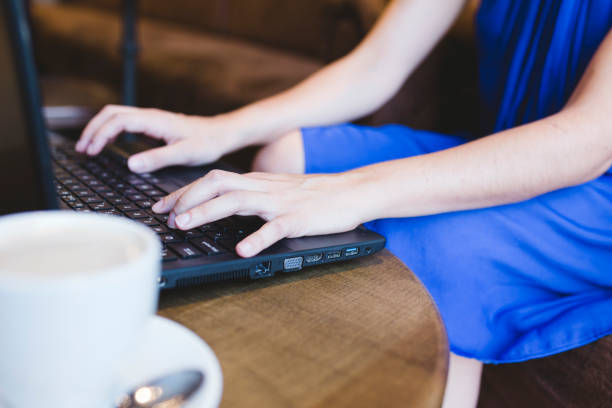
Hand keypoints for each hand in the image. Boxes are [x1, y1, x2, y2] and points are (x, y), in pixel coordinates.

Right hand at [75, 105, 240, 172]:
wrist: (221, 134)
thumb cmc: (207, 143)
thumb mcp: (184, 154)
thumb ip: (158, 158)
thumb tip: (131, 164)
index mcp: (155, 120)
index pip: (118, 120)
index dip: (100, 133)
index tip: (91, 150)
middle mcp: (150, 116)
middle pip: (111, 113)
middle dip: (93, 129)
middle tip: (82, 149)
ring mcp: (151, 118)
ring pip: (116, 115)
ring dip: (99, 127)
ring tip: (88, 146)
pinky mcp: (154, 124)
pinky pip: (125, 121)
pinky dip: (110, 129)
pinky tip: (108, 143)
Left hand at [151, 169, 369, 256]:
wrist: (353, 190)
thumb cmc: (316, 195)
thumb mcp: (278, 191)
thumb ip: (253, 197)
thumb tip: (224, 208)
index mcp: (258, 182)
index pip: (213, 180)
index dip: (184, 192)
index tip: (162, 206)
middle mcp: (263, 188)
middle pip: (217, 183)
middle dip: (187, 197)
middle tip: (166, 217)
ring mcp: (280, 202)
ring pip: (237, 201)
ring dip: (207, 211)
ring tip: (185, 224)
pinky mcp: (298, 219)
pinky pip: (275, 227)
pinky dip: (257, 238)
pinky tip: (243, 250)